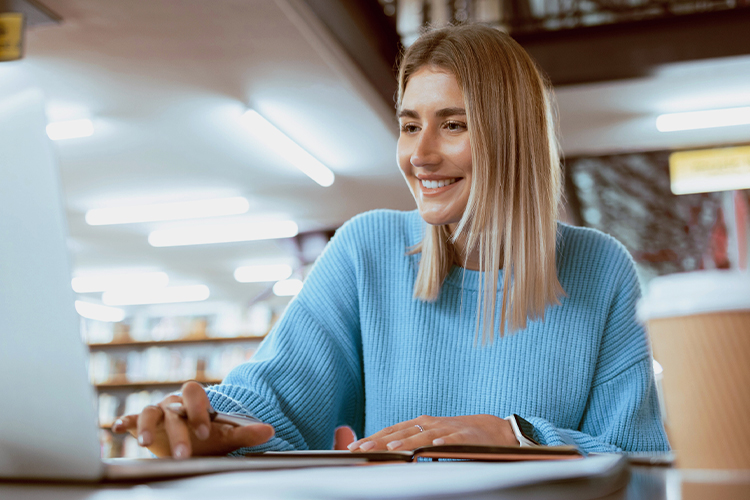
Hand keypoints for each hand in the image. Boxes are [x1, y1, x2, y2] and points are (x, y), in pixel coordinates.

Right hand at [111, 381, 274, 458]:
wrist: (189, 441)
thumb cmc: (208, 437)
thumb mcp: (226, 436)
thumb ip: (246, 433)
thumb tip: (271, 431)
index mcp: (194, 401)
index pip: (194, 394)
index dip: (198, 411)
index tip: (205, 432)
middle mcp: (173, 404)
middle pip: (172, 410)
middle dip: (176, 433)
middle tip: (183, 455)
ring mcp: (155, 412)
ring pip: (148, 412)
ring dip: (145, 426)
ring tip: (144, 444)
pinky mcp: (138, 424)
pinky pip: (129, 419)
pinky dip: (123, 422)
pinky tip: (115, 429)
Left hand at [348, 414, 516, 451]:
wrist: (492, 430)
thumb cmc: (456, 435)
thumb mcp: (431, 438)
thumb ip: (411, 444)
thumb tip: (385, 454)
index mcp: (419, 424)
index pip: (391, 431)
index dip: (372, 438)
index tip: (353, 447)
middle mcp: (429, 424)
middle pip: (401, 433)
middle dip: (380, 442)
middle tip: (361, 450)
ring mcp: (446, 430)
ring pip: (423, 436)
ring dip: (407, 443)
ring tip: (392, 449)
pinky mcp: (464, 438)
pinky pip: (452, 440)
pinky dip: (442, 443)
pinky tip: (434, 448)